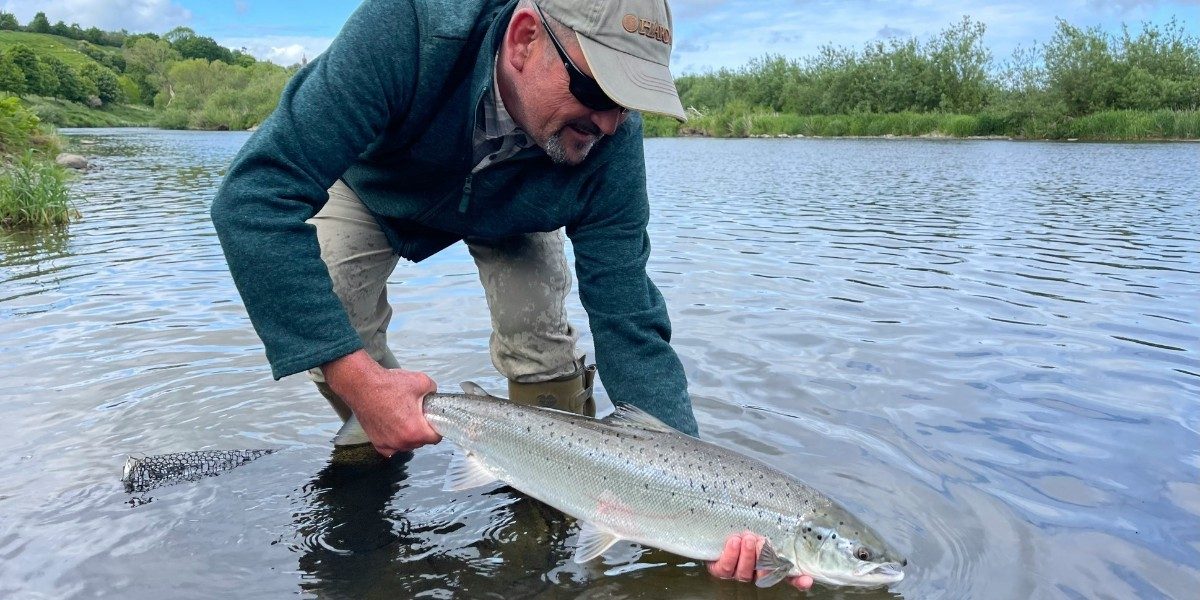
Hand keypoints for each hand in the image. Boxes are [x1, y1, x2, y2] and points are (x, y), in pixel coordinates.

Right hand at [322, 350, 440, 456]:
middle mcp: (401, 442)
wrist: (362, 385)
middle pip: (420, 442)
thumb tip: (433, 395)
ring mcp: (388, 444)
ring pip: (406, 445)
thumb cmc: (388, 385)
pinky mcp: (377, 442)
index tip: (433, 422)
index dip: (437, 428)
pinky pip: (391, 448)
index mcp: (415, 431)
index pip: (435, 439)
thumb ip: (433, 391)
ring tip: (403, 418)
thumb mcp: (421, 381)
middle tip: (417, 416)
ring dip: (408, 436)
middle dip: (421, 431)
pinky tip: (394, 427)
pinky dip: (394, 440)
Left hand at [707, 532, 812, 590]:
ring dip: (747, 555)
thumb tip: (800, 528)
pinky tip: (734, 542)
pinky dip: (731, 555)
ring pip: (745, 572)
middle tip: (762, 541)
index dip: (798, 581)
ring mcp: (738, 571)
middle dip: (764, 559)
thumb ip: (777, 528)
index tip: (806, 579)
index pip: (787, 575)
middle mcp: (755, 571)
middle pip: (765, 575)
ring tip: (747, 538)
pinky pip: (726, 568)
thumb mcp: (762, 524)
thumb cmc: (744, 524)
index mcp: (769, 563)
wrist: (715, 524)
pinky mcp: (720, 570)